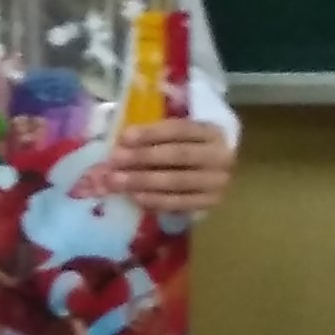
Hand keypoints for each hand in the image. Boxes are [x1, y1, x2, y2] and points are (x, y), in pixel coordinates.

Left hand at [88, 117, 236, 217]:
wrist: (214, 172)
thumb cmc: (187, 148)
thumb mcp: (178, 136)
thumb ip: (154, 137)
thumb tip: (120, 143)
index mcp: (211, 132)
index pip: (180, 129)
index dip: (151, 133)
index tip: (124, 137)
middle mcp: (219, 156)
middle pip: (179, 155)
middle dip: (143, 157)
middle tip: (115, 160)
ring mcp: (217, 183)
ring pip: (178, 181)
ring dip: (143, 181)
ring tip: (117, 181)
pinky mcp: (210, 204)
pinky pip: (180, 203)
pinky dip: (156, 201)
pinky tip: (135, 197)